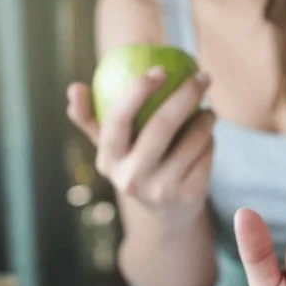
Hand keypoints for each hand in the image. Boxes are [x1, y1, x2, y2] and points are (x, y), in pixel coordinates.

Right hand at [67, 67, 214, 221]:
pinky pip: (207, 154)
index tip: (158, 70)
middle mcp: (132, 179)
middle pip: (161, 126)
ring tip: (208, 110)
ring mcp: (162, 190)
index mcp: (109, 161)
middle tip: (202, 77)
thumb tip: (74, 87)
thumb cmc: (134, 165)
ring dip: (206, 118)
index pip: (117, 120)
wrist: (163, 216)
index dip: (137, 92)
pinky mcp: (189, 196)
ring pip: (193, 139)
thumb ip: (90, 118)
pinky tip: (208, 137)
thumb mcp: (111, 148)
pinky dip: (210, 140)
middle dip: (186, 94)